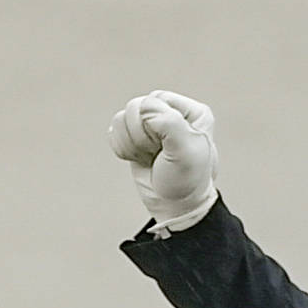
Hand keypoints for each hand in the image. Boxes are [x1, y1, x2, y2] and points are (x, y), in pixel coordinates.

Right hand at [109, 91, 220, 233]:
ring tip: (150, 158)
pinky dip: (123, 147)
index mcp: (192, 112)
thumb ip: (169, 123)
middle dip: (141, 137)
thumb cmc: (186, 182)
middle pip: (136, 107)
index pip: (156, 100)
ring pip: (123, 117)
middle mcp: (173, 112)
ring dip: (131, 144)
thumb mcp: (185, 154)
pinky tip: (140, 158)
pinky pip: (115, 128)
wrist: (176, 208)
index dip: (154, 126)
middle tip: (158, 155)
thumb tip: (144, 106)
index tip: (167, 149)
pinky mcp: (137, 134)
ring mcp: (153, 122)